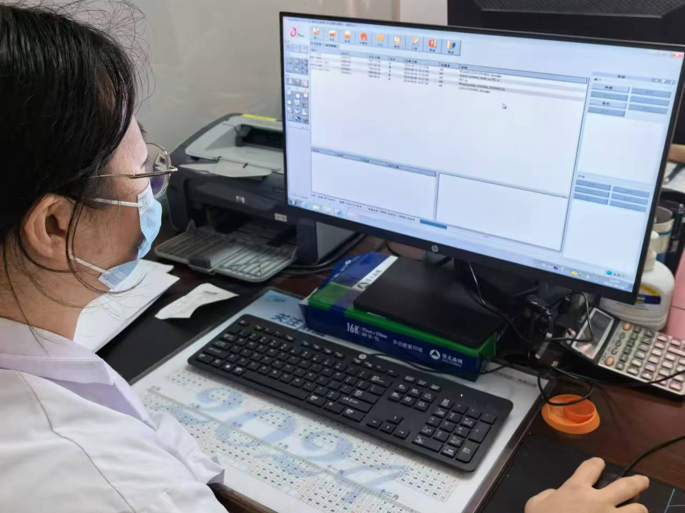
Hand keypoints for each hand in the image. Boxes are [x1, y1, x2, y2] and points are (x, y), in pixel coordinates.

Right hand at [525, 458, 649, 512]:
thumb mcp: (534, 505)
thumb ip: (548, 495)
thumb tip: (556, 494)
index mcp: (576, 489)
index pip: (591, 467)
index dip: (596, 464)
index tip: (599, 464)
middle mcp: (599, 501)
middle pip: (626, 486)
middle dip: (637, 482)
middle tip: (643, 481)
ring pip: (638, 510)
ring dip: (638, 510)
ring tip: (637, 510)